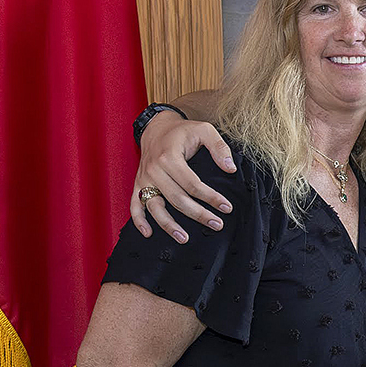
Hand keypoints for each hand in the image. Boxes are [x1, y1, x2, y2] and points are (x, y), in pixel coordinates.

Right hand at [129, 112, 236, 241]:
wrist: (156, 128)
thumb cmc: (183, 131)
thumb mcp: (204, 129)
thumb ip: (219, 147)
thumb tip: (230, 169)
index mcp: (170, 157)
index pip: (193, 184)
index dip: (211, 198)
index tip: (227, 207)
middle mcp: (154, 170)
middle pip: (177, 199)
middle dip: (198, 215)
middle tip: (217, 225)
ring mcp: (144, 179)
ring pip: (155, 207)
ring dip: (169, 225)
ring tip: (184, 238)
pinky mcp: (138, 185)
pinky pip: (135, 205)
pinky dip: (139, 221)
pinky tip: (148, 234)